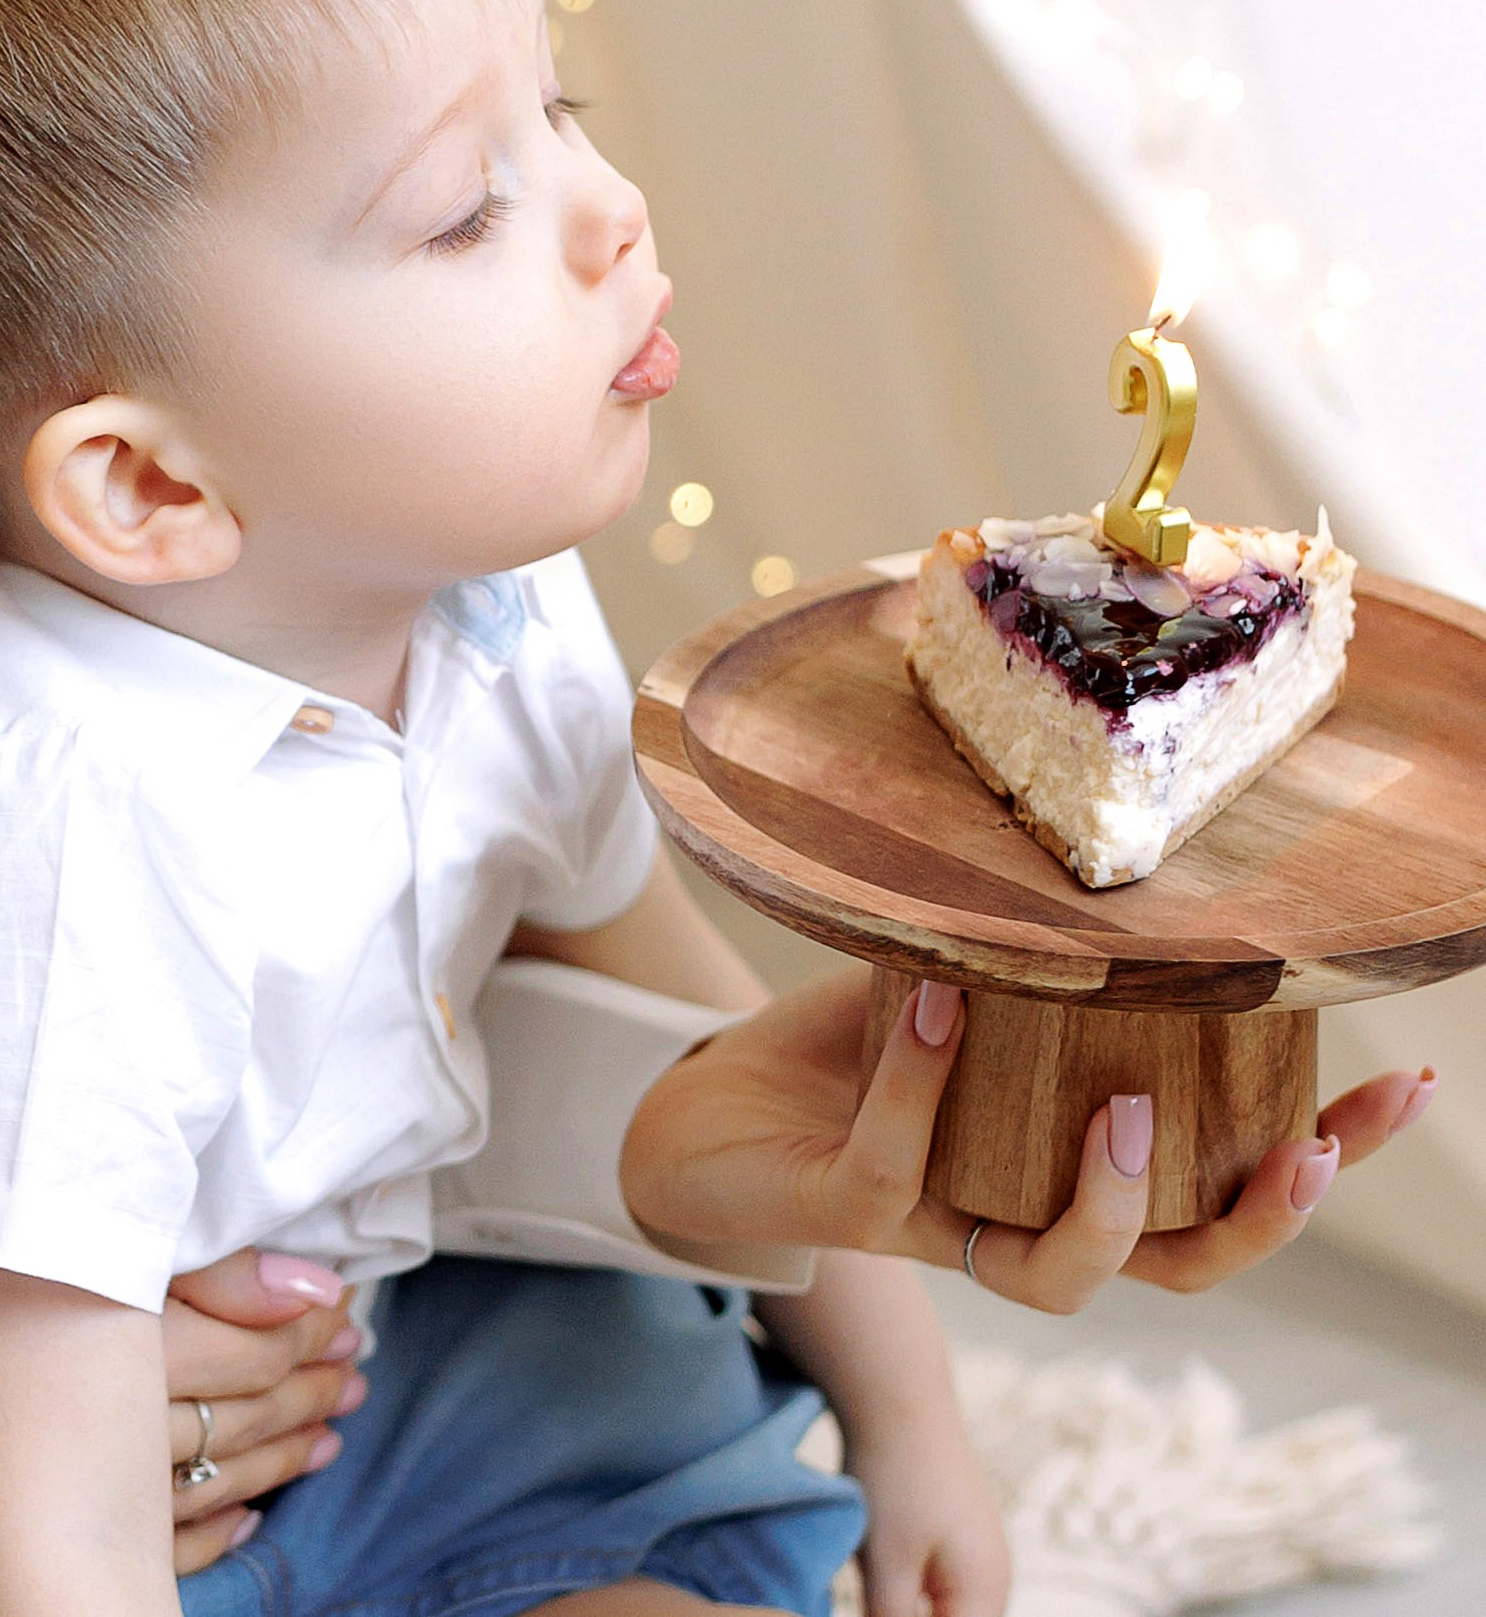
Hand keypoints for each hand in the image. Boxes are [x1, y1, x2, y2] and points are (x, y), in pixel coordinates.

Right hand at [0, 1250, 365, 1573]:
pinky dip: (220, 1529)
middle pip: (239, 1413)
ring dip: (283, 1453)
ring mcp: (92, 1492)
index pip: (245, 1348)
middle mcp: (113, 1426)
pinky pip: (167, 1546)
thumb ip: (201, 1269)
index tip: (345, 1306)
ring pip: (217, 1478)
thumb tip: (309, 1281)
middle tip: (357, 1364)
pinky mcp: (67, 1535)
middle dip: (310, 1387)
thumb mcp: (81, 1259)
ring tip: (333, 1428)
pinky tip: (257, 1513)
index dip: (306, 1328)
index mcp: (119, 1344)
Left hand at [620, 967, 1433, 1312]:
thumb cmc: (852, 1043)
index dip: (1319, 1158)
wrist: (705, 1108)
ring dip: (1104, 1202)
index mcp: (1071, 1164)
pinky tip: (935, 997)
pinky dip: (923, 1074)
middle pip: (1175, 1264)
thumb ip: (1030, 943)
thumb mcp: (962, 976)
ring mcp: (939, 1225)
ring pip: (1055, 1272)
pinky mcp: (847, 1211)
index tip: (1407, 1086)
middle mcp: (1024, 1213)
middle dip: (1256, 1223)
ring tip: (1127, 1110)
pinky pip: (898, 1162)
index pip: (1220, 1187)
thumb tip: (1118, 839)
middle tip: (1305, 1156)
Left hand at [849, 1417, 1009, 1616]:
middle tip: (874, 1595)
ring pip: (939, 1611)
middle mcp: (993, 1577)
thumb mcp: (886, 1567)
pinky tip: (874, 1567)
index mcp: (987, 1594)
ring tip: (875, 1579)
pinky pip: (932, 1585)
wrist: (898, 1392)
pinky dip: (905, 1591)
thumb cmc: (894, 1477)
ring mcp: (976, 1551)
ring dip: (903, 1609)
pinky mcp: (954, 1531)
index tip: (879, 1607)